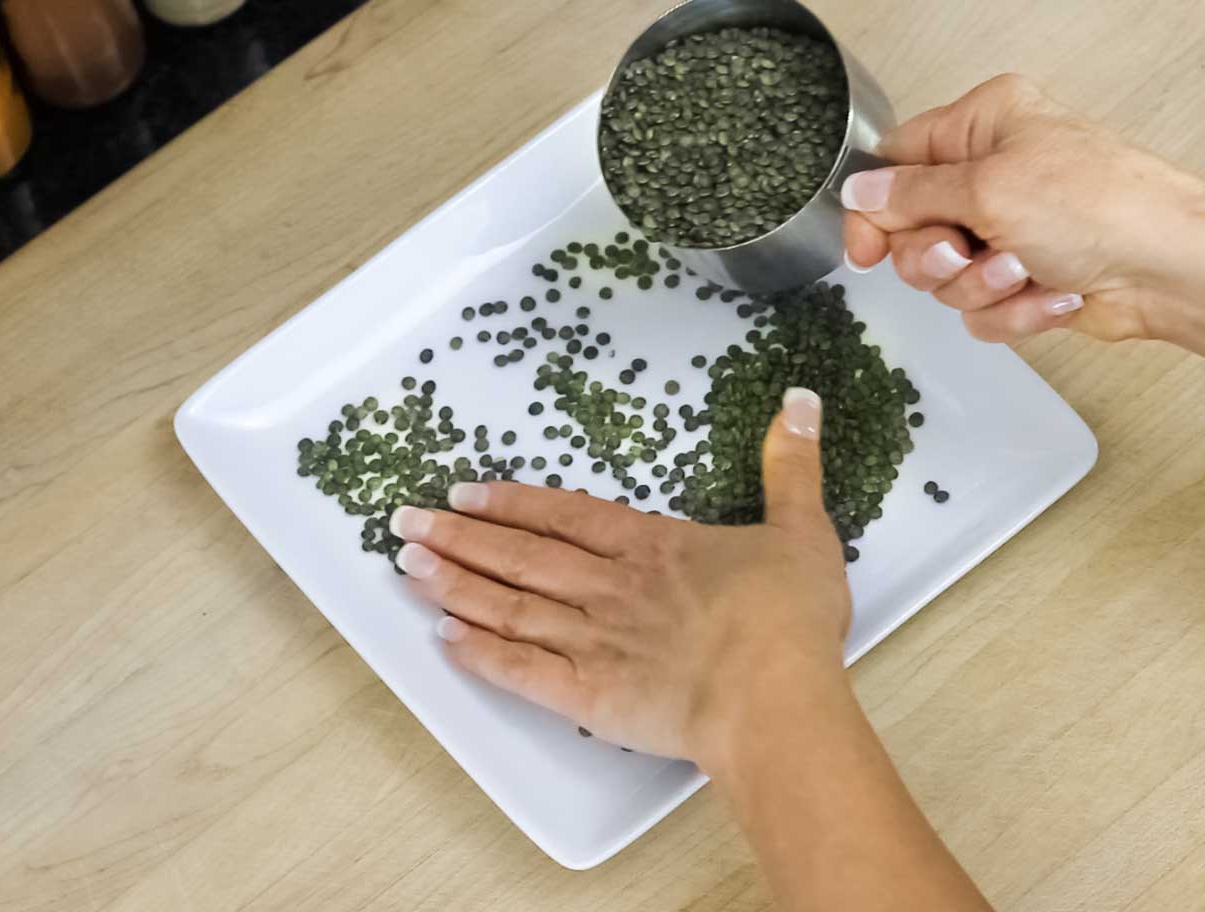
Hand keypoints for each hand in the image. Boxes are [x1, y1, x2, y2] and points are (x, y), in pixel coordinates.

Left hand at [388, 390, 992, 909]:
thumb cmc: (788, 621)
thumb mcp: (801, 529)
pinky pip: (522, 672)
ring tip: (408, 569)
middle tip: (403, 523)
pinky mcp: (589, 696)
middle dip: (459, 537)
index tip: (463, 493)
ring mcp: (593, 641)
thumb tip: (799, 399)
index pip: (564, 515)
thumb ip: (791, 466)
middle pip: (520, 556)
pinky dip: (480, 656)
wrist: (775, 699)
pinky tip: (445, 642)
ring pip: (509, 606)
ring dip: (456, 586)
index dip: (511, 502)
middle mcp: (608, 587)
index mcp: (651, 547)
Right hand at [842, 74, 1204, 366]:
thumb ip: (909, 195)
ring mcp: (1006, 227)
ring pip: (944, 278)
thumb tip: (857, 193)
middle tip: (966, 253)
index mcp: (981, 125)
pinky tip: (1049, 294)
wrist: (1166, 269)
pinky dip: (1011, 311)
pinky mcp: (1021, 277)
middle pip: (912, 231)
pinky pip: (979, 307)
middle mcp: (991, 172)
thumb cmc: (1098, 206)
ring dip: (980, 286)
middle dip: (939, 258)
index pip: (894, 163)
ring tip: (1024, 272)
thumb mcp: (986, 188)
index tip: (867, 250)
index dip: (874, 211)